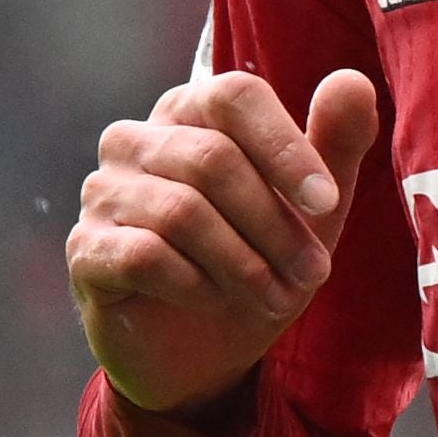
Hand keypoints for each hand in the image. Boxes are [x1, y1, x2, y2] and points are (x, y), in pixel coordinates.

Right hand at [68, 68, 380, 417]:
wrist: (201, 353)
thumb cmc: (256, 260)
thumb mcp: (312, 211)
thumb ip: (334, 145)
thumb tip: (352, 83)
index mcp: (190, 111)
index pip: (234, 96)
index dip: (285, 146)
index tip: (326, 201)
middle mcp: (135, 140)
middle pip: (213, 158)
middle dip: (274, 223)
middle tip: (312, 272)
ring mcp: (102, 192)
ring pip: (182, 211)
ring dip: (243, 262)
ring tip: (275, 296)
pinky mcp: (85, 249)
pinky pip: (143, 255)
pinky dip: (195, 284)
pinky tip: (215, 301)